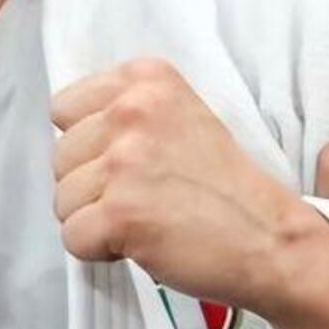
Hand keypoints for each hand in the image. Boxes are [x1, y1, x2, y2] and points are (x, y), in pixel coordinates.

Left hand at [52, 58, 328, 324]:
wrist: (268, 236)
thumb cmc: (223, 184)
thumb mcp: (182, 116)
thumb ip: (128, 112)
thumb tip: (68, 134)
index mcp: (146, 78)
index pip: (64, 108)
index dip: (89, 144)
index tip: (130, 162)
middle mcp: (131, 109)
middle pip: (59, 157)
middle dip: (91, 186)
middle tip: (144, 196)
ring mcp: (124, 160)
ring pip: (62, 200)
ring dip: (95, 220)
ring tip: (145, 218)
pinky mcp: (120, 211)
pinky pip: (73, 237)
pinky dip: (100, 251)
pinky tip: (140, 242)